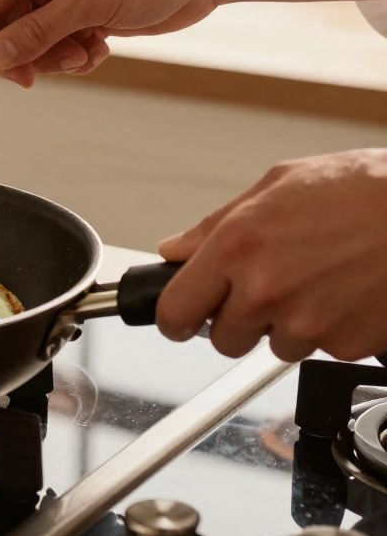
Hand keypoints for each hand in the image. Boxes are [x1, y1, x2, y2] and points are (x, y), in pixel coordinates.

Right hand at [0, 0, 216, 86]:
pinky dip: (74, 54)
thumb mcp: (88, 5)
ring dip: (55, 57)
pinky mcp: (82, 8)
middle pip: (6, 26)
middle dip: (25, 54)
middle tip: (38, 77)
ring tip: (86, 53)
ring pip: (32, 40)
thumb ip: (36, 33)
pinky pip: (58, 43)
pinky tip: (99, 47)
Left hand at [155, 149, 386, 362]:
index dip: (174, 319)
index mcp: (236, 247)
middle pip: (222, 340)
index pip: (175, 312)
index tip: (181, 318)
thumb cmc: (360, 189)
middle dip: (237, 320)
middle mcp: (265, 289)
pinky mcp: (345, 343)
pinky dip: (330, 328)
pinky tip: (345, 292)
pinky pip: (321, 348)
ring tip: (317, 281)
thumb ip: (213, 227)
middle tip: (266, 289)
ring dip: (287, 324)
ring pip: (273, 347)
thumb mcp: (276, 187)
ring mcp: (307, 322)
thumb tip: (175, 251)